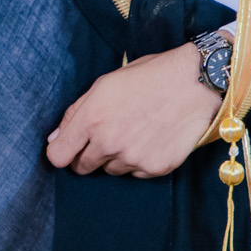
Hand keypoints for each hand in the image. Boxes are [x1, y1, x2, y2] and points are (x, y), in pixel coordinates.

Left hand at [45, 41, 220, 177]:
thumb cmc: (149, 77)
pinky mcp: (155, 168)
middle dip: (87, 155)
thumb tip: (55, 138)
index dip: (61, 152)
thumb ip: (75, 113)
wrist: (195, 84)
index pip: (58, 156)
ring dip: (115, 157)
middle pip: (82, 167)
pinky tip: (151, 139)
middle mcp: (109, 142)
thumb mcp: (105, 84)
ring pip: (110, 170)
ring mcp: (133, 158)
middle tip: (105, 136)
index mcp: (92, 118)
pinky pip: (136, 173)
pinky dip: (139, 161)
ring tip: (134, 131)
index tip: (68, 147)